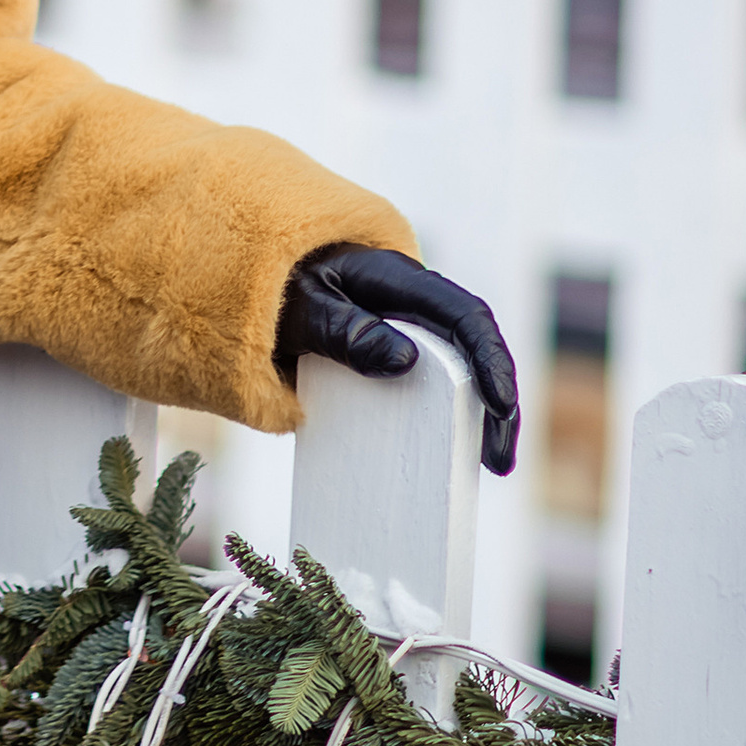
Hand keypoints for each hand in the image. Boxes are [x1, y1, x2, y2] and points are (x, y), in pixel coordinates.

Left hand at [274, 246, 519, 477]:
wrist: (245, 284)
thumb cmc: (275, 289)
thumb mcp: (301, 307)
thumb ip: (343, 329)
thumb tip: (405, 361)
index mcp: (398, 280)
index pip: (463, 315)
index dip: (490, 358)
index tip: (500, 405)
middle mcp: (412, 304)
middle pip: (474, 350)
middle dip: (497, 402)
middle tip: (498, 461)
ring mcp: (404, 329)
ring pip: (459, 371)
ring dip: (478, 416)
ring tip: (487, 465)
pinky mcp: (391, 354)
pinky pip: (428, 384)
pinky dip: (444, 418)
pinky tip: (446, 453)